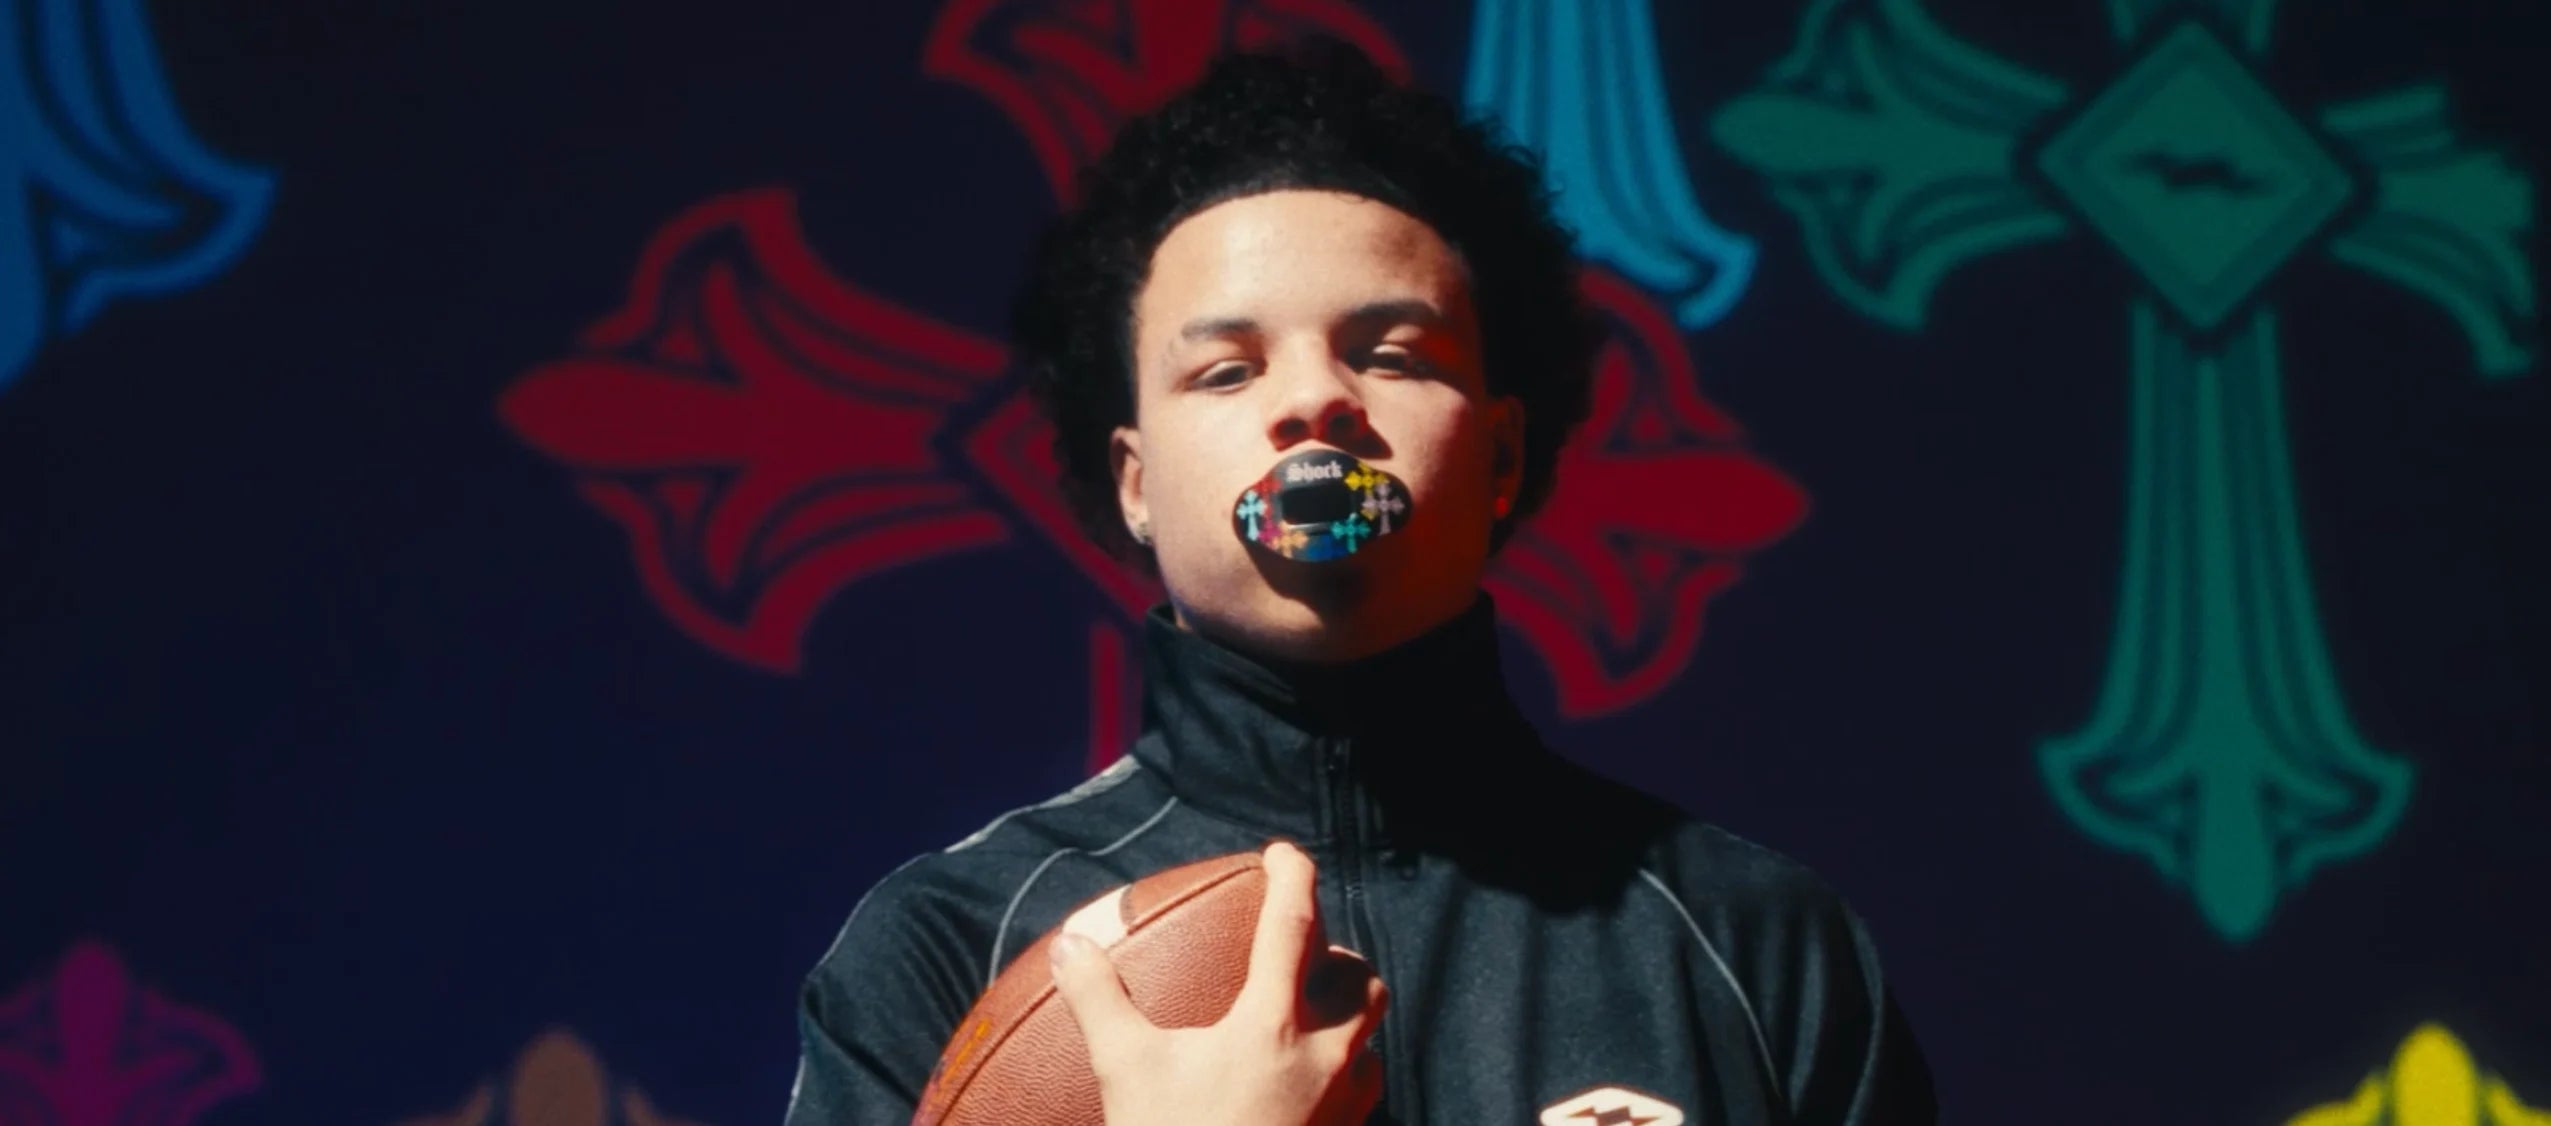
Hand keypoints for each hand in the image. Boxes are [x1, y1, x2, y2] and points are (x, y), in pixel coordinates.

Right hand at [1048, 841, 1387, 1125]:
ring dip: (1348, 1019)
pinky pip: (1362, 1096)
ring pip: (1369, 1041)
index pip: (1294, 924)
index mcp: (1273, 1024)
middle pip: (1359, 983)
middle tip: (1301, 953)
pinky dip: (1343, 1075)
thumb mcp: (1127, 1071)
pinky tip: (1304, 1089)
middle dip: (1338, 960)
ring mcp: (1341, 1108)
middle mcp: (1323, 1059)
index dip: (1292, 876)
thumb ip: (1099, 1001)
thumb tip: (1070, 945)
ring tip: (1309, 1018)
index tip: (1281, 853)